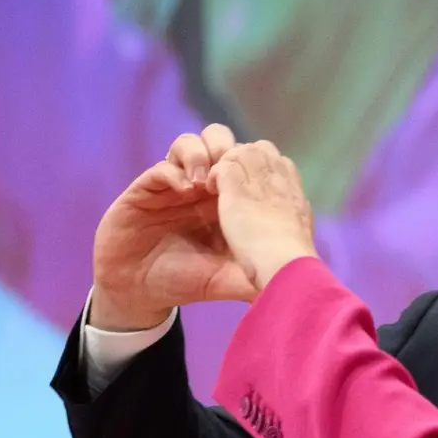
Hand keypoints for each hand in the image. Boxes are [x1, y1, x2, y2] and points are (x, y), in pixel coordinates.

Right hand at [89, 125, 253, 330]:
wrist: (141, 294)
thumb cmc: (186, 282)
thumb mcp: (228, 280)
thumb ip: (257, 277)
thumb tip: (296, 286)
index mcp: (224, 200)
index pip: (243, 164)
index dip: (252, 162)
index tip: (258, 180)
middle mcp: (199, 187)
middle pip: (219, 142)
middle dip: (227, 147)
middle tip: (230, 167)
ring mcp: (172, 186)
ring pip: (188, 143)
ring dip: (200, 153)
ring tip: (203, 181)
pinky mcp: (144, 191)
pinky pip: (161, 168)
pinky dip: (174, 172)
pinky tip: (184, 190)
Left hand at [210, 140, 317, 290]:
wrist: (284, 264)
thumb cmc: (292, 261)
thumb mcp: (300, 233)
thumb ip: (292, 218)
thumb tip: (295, 220)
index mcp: (295, 189)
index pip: (277, 160)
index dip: (260, 168)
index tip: (250, 186)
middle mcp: (279, 176)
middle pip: (258, 148)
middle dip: (241, 160)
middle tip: (228, 184)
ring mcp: (259, 178)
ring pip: (239, 151)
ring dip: (226, 166)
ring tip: (217, 188)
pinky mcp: (237, 186)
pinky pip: (222, 165)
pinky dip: (214, 176)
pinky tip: (211, 192)